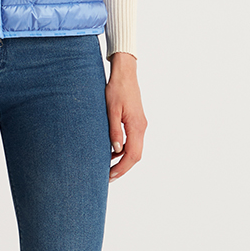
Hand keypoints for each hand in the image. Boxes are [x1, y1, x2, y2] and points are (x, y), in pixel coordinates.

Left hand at [106, 52, 147, 181]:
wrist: (125, 74)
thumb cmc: (117, 89)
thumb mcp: (111, 110)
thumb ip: (114, 130)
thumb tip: (117, 150)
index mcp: (136, 126)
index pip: (132, 155)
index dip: (122, 168)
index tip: (111, 175)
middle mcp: (141, 127)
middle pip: (136, 155)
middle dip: (123, 168)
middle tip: (109, 176)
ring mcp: (140, 124)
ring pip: (135, 149)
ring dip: (123, 159)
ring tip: (108, 167)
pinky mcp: (136, 121)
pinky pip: (133, 141)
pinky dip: (124, 149)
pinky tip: (112, 151)